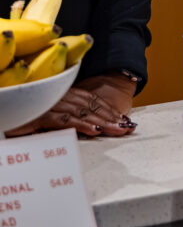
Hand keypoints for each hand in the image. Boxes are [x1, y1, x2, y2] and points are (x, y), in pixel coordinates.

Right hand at [6, 73, 137, 137]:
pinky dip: (81, 125)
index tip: (124, 120)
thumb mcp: (51, 117)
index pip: (91, 100)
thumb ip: (68, 118)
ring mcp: (49, 104)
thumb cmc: (26, 118)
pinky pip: (64, 120)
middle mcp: (58, 96)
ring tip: (116, 130)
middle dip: (110, 118)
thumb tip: (91, 127)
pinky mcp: (40, 115)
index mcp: (63, 94)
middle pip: (90, 106)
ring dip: (101, 122)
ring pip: (81, 112)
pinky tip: (94, 131)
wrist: (6, 112)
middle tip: (127, 128)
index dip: (108, 110)